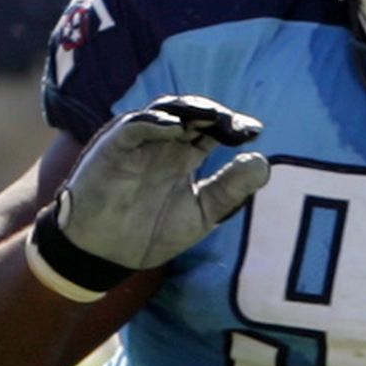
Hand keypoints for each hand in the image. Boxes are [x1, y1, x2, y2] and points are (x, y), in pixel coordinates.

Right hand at [29, 95, 270, 297]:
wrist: (103, 254)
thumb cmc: (148, 233)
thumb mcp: (200, 214)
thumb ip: (230, 190)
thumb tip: (262, 162)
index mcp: (184, 156)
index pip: (213, 129)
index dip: (234, 126)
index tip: (255, 132)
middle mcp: (163, 143)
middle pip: (193, 114)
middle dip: (217, 115)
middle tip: (238, 124)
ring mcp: (138, 143)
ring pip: (165, 111)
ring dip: (190, 110)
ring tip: (213, 116)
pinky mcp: (113, 147)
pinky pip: (134, 126)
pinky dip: (154, 122)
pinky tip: (176, 128)